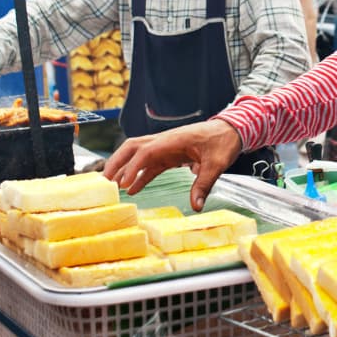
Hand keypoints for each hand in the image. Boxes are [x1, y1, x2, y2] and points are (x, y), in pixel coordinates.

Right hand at [103, 119, 242, 208]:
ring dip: (124, 167)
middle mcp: (165, 141)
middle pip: (133, 147)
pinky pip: (150, 165)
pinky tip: (132, 189)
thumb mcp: (216, 164)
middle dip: (117, 161)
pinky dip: (140, 176)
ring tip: (112, 186)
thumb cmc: (223, 142)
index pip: (146, 151)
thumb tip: (196, 206)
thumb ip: (204, 184)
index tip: (123, 183)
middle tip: (105, 180)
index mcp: (173, 140)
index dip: (132, 166)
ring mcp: (166, 148)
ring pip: (138, 155)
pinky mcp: (170, 155)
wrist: (231, 131)